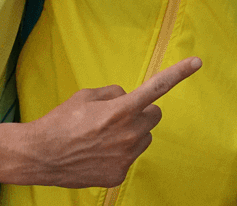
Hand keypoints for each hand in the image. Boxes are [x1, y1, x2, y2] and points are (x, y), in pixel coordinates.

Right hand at [21, 57, 200, 187]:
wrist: (39, 156)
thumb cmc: (61, 121)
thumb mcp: (87, 96)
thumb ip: (114, 94)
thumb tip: (127, 98)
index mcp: (122, 109)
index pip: (158, 87)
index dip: (179, 73)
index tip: (197, 62)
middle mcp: (129, 134)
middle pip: (153, 116)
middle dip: (141, 113)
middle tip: (116, 116)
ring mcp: (126, 157)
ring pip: (143, 138)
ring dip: (131, 134)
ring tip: (102, 137)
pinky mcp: (119, 174)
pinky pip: (129, 157)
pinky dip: (118, 154)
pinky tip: (97, 154)